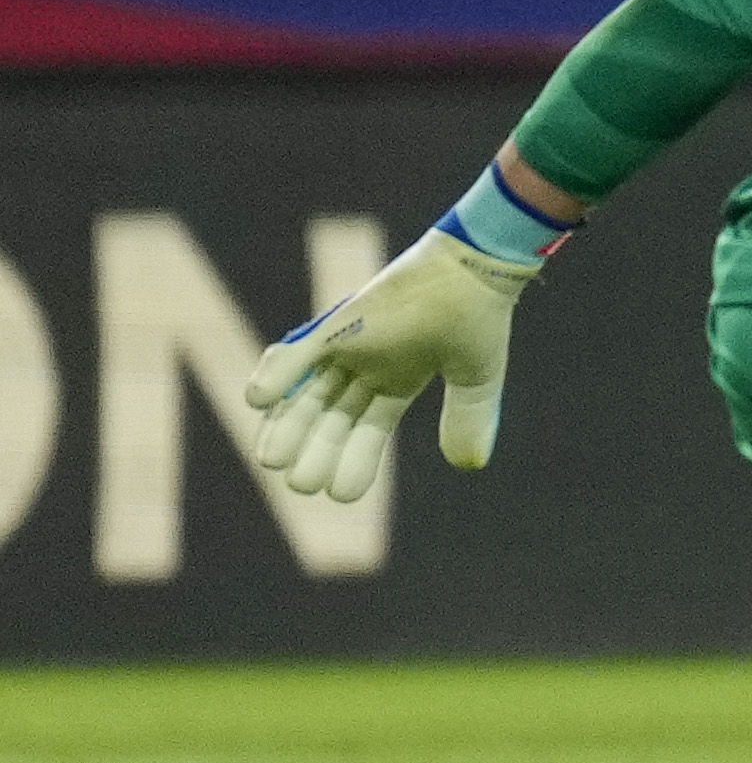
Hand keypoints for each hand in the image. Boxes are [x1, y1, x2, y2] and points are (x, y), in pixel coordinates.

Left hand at [239, 220, 534, 499]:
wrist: (475, 266)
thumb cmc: (480, 316)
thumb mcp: (475, 377)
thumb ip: (468, 417)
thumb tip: (468, 465)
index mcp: (398, 380)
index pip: (368, 429)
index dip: (355, 460)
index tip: (341, 495)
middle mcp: (367, 365)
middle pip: (330, 416)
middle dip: (316, 450)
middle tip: (300, 484)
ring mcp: (348, 344)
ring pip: (306, 392)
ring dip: (286, 424)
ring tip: (273, 461)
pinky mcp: (337, 322)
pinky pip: (297, 351)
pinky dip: (276, 374)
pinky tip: (260, 402)